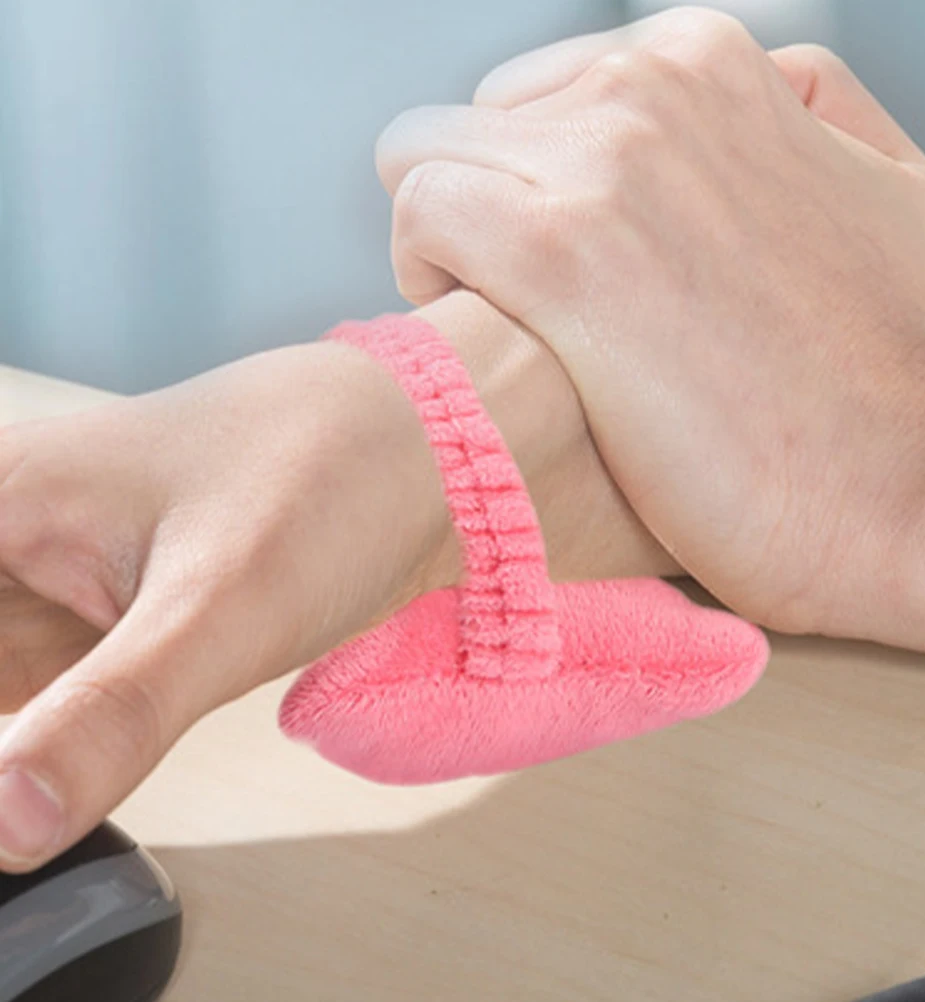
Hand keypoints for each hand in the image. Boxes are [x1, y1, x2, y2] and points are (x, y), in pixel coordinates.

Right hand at [0, 295, 671, 871]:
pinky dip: (61, 749)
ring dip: (28, 749)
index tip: (19, 771)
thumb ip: (112, 714)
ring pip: (13, 695)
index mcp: (0, 502)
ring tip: (111, 744)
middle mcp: (15, 539)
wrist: (426, 456)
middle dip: (16, 732)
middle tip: (52, 783)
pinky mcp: (120, 621)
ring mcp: (67, 585)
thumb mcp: (224, 601)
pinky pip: (59, 702)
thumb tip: (5, 827)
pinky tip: (74, 781)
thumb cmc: (331, 473)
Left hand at [376, 8, 924, 642]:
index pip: (536, 97)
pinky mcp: (558, 257)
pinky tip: (486, 344)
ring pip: (424, 163)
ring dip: (446, 250)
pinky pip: (421, 217)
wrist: (883, 480)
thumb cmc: (878, 364)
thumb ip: (807, 110)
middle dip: (486, 215)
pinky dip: (428, 280)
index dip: (531, 189)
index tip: (563, 270)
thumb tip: (751, 91)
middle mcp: (647, 91)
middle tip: (527, 309)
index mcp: (707, 65)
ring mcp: (600, 166)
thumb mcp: (885, 187)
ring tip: (501, 332)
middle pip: (472, 128)